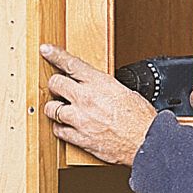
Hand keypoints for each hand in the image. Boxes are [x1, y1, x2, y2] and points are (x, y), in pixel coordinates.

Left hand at [40, 43, 156, 165]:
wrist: (146, 141)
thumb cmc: (142, 119)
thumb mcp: (126, 92)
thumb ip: (105, 87)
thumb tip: (97, 85)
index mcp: (100, 83)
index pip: (71, 64)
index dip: (55, 55)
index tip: (46, 50)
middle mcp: (86, 99)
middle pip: (55, 84)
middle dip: (55, 85)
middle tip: (58, 88)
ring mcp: (80, 119)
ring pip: (52, 109)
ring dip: (55, 108)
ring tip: (61, 109)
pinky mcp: (79, 138)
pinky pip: (58, 131)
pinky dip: (60, 128)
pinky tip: (65, 127)